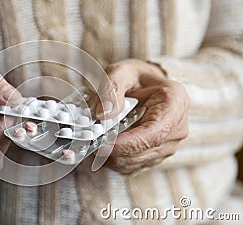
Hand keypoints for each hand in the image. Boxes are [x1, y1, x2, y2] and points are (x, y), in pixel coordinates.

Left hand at [96, 59, 188, 173]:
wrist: (146, 86)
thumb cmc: (136, 78)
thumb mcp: (122, 72)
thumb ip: (112, 88)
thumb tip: (104, 114)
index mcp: (175, 104)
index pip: (154, 133)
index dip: (127, 143)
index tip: (102, 144)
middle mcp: (177, 129)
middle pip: (142, 151)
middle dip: (111, 149)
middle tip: (87, 140)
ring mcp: (168, 146)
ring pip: (134, 162)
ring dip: (109, 155)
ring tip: (93, 139)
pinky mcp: (155, 156)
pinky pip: (130, 165)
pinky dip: (112, 158)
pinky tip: (102, 144)